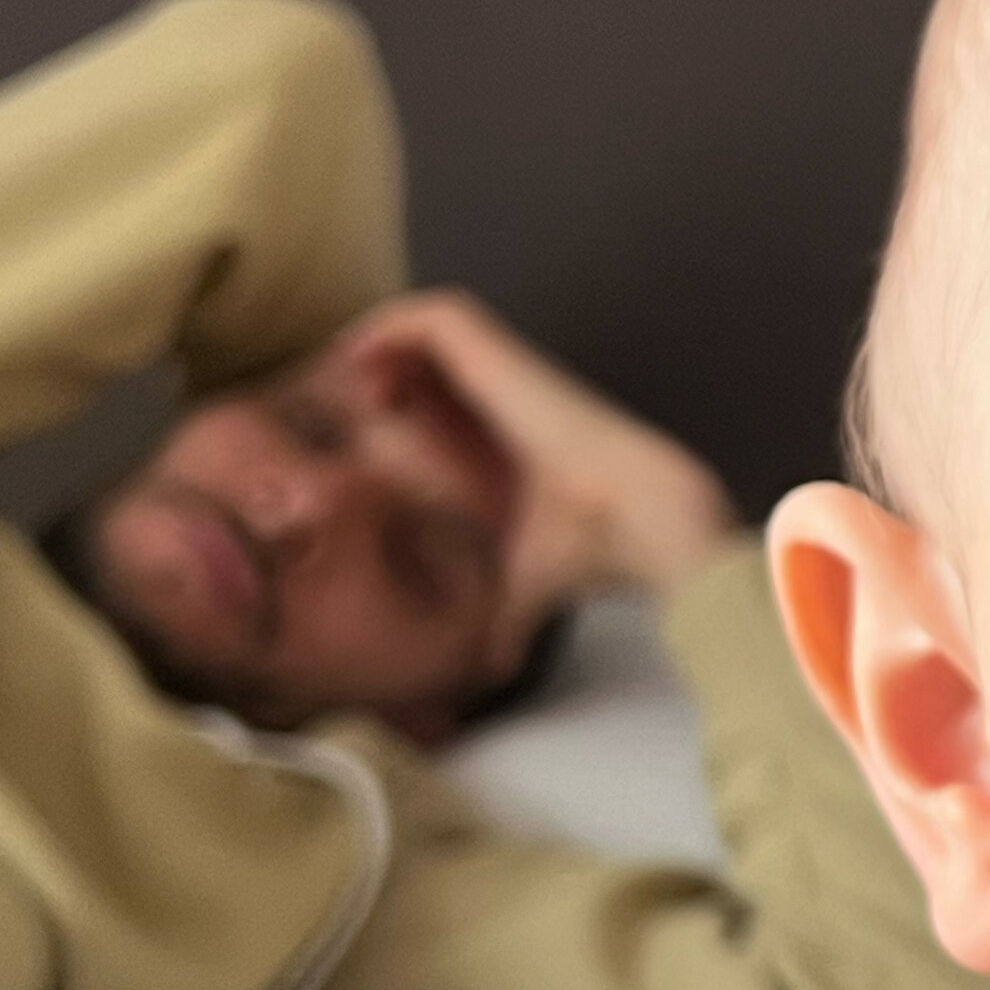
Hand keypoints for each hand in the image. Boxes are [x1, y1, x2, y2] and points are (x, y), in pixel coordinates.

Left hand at [334, 290, 738, 624]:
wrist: (641, 519)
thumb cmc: (591, 549)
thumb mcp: (527, 587)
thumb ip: (505, 619)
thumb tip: (489, 674)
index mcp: (515, 437)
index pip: (456, 395)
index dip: (406, 396)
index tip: (365, 426)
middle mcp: (513, 394)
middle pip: (437, 350)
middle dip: (383, 362)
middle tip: (348, 397)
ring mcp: (510, 370)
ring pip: (435, 321)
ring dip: (383, 337)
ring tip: (352, 375)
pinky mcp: (504, 358)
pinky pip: (437, 316)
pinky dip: (393, 323)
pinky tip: (363, 362)